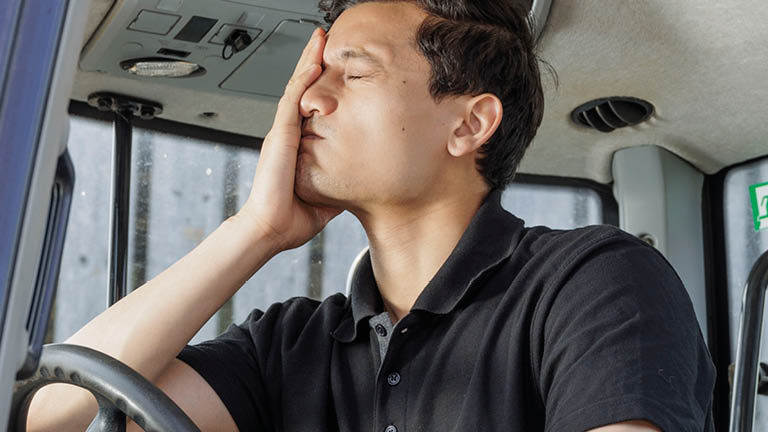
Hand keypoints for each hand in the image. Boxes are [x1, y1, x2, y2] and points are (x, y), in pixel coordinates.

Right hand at [237, 27, 340, 250]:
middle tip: (325, 41)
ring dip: (308, 62)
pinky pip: (292, 101)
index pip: (308, 107)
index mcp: (294, 147)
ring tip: (320, 40)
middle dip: (312, 63)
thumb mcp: (325, 196)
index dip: (318, 86)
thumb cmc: (290, 218)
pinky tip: (315, 63)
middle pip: (301, 90)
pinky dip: (304, 80)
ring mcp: (281, 133)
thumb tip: (357, 179)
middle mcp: (286, 135)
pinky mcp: (280, 137)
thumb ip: (337, 182)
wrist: (270, 230)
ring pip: (296, 88)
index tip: (331, 69)